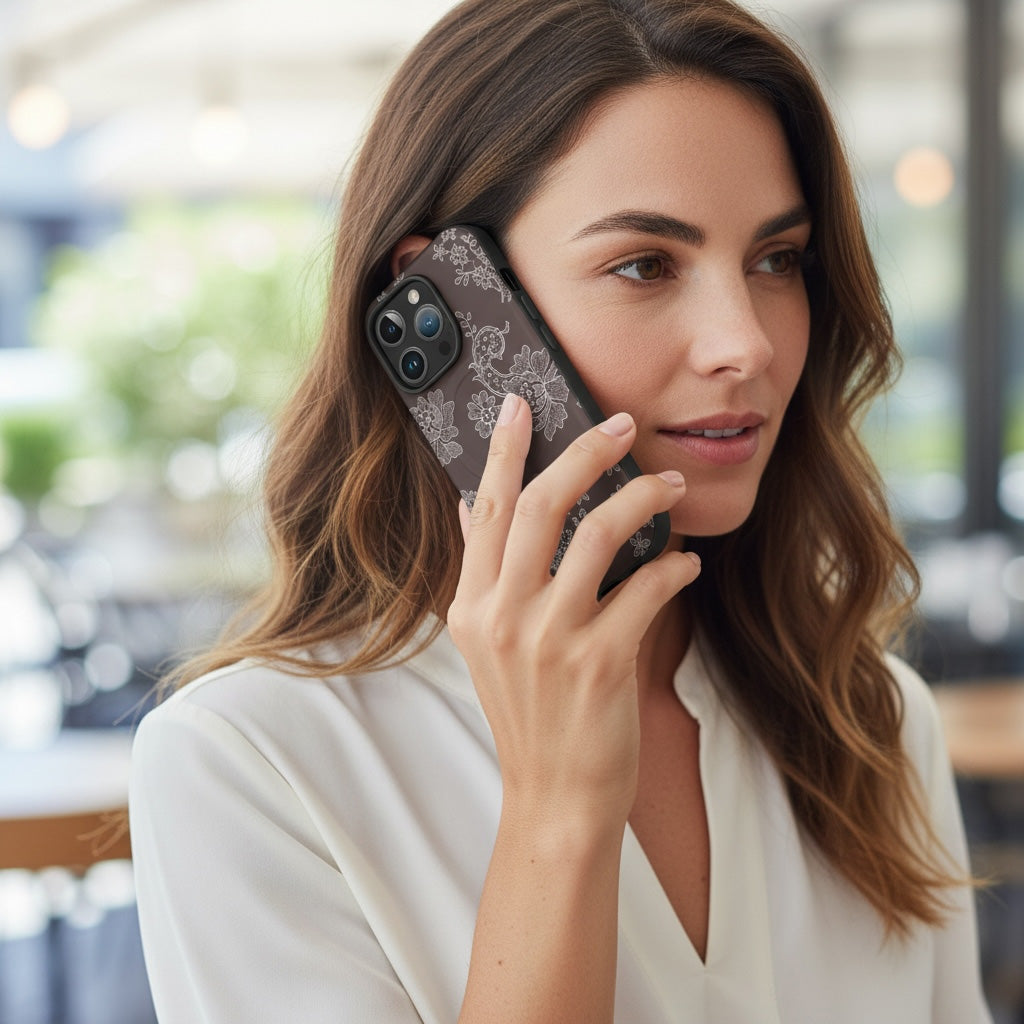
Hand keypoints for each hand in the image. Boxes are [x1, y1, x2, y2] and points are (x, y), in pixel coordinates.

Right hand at [446, 393, 700, 832]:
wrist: (554, 798)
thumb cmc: (530, 716)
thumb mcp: (485, 644)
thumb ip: (482, 573)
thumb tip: (469, 504)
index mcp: (474, 606)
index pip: (486, 509)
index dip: (504, 451)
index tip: (520, 404)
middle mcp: (504, 616)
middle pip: (541, 505)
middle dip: (586, 452)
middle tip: (622, 425)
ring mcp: (549, 640)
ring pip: (597, 534)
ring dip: (643, 498)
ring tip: (672, 486)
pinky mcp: (599, 664)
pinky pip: (645, 589)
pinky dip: (673, 567)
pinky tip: (685, 564)